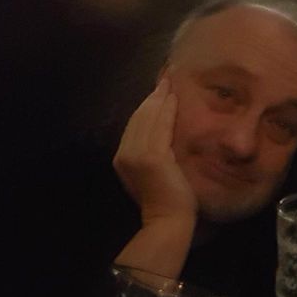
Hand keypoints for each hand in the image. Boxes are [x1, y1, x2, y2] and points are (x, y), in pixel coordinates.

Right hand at [113, 76, 196, 225]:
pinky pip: (160, 126)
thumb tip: (164, 137)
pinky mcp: (152, 157)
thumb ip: (153, 155)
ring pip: (147, 118)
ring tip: (169, 81)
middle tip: (165, 76)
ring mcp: (136, 155)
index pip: (135, 125)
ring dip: (159, 97)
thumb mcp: (154, 173)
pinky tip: (173, 97)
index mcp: (122, 158)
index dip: (146, 105)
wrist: (169, 220)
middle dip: (152, 96)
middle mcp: (124, 154)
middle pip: (138, 117)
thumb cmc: (168, 201)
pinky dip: (167, 110)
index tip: (157, 89)